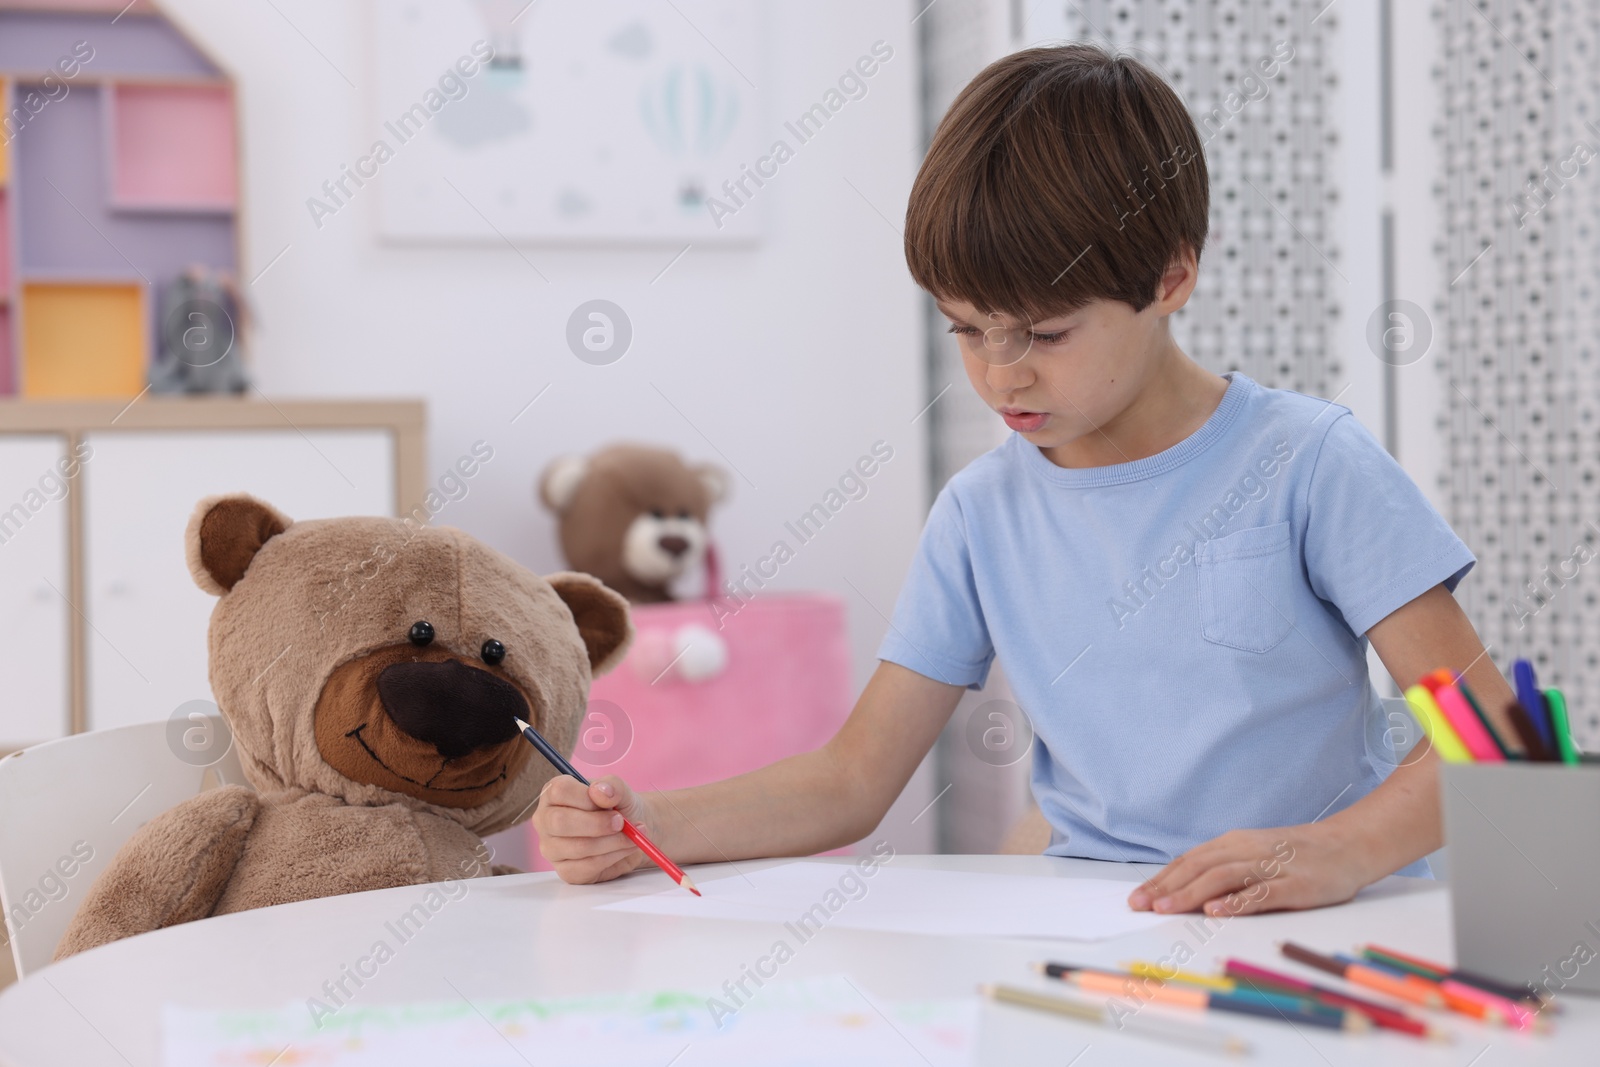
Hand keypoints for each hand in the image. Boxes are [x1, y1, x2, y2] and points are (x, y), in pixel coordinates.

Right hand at [532, 775, 653, 884]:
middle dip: (597, 823)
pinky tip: (623, 848)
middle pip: (560, 822)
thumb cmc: (618, 808)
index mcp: (553, 794)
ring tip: (630, 836)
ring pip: (578, 847)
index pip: (559, 791)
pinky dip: (613, 857)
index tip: (609, 802)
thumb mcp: (620, 790)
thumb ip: (612, 786)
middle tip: (621, 822)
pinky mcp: (566, 871)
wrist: (632, 833)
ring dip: (612, 842)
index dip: (586, 797)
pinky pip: (588, 867)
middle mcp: (546, 821)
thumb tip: (599, 792)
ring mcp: (552, 848)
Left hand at [1126, 823, 1373, 916]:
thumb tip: (1182, 887)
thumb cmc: (1295, 854)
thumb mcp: (1253, 854)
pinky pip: (1262, 892)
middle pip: (1198, 867)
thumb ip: (1223, 867)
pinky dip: (1237, 901)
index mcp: (1232, 843)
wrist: (1347, 845)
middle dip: (1166, 887)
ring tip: (1166, 909)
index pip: (1188, 861)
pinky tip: (1217, 911)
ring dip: (1191, 893)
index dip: (1161, 879)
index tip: (1136, 898)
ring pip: (1223, 877)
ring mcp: (1271, 866)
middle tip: (1140, 905)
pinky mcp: (1295, 884)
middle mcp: (1246, 850)